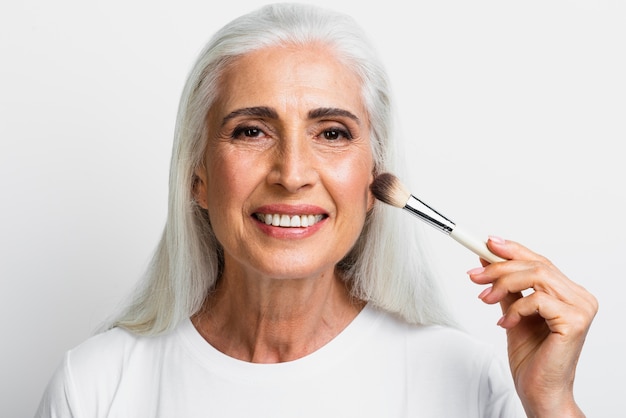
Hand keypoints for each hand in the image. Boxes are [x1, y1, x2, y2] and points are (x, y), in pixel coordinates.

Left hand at [467, 236, 597, 417]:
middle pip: (536, 266)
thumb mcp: (513, 313)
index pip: (540, 261)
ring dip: (503, 284)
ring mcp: (581, 308)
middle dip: (499, 267)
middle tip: (474, 276)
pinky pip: (537, 300)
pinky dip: (515, 309)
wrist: (540, 391)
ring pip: (537, 277)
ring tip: (485, 299)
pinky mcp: (575, 321)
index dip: (512, 250)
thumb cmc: (532, 358)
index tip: (486, 243)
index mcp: (568, 293)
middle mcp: (579, 297)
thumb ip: (506, 288)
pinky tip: (506, 323)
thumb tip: (487, 259)